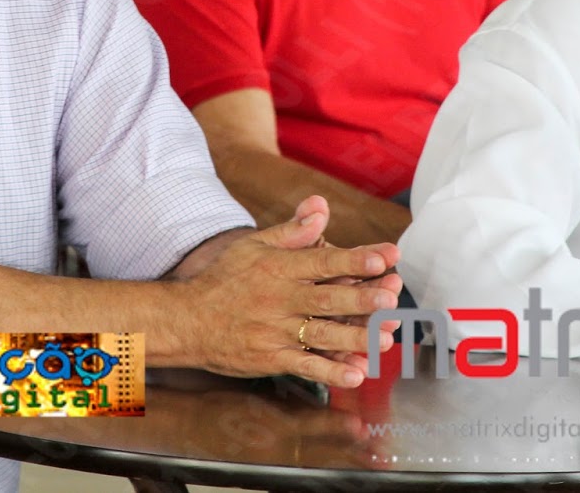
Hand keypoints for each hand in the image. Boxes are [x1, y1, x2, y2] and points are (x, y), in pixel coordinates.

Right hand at [179, 195, 400, 388]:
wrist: (187, 320)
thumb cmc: (226, 278)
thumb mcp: (255, 245)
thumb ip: (293, 230)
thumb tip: (321, 205)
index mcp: (278, 267)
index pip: (322, 261)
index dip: (354, 260)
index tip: (384, 257)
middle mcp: (279, 299)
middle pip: (326, 299)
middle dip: (362, 299)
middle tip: (392, 297)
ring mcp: (274, 331)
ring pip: (321, 335)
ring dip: (355, 337)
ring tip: (386, 338)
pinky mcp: (270, 358)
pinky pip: (304, 366)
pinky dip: (330, 371)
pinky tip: (356, 373)